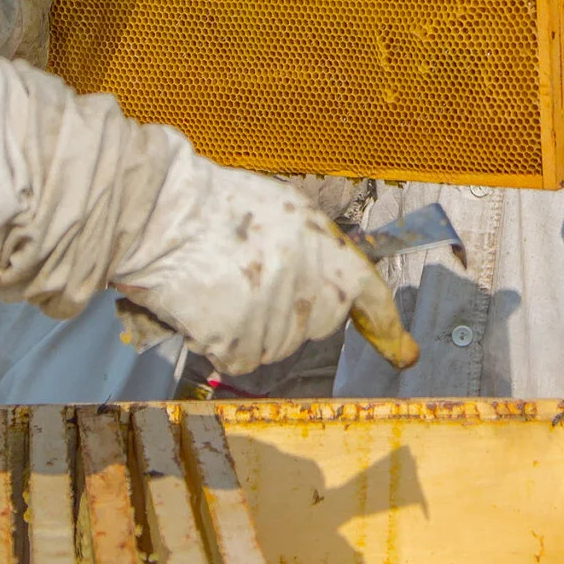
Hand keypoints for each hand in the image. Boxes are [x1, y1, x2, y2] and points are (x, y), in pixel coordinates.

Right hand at [113, 162, 418, 375]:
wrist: (161, 215)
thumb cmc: (212, 206)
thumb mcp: (282, 211)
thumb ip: (312, 248)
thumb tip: (329, 287)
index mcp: (323, 244)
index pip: (366, 293)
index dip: (384, 325)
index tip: (402, 354)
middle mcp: (308, 283)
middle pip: (316, 323)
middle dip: (292, 312)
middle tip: (251, 279)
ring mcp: (275, 315)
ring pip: (275, 345)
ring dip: (250, 327)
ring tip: (219, 284)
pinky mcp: (241, 341)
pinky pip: (239, 357)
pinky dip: (220, 343)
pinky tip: (204, 307)